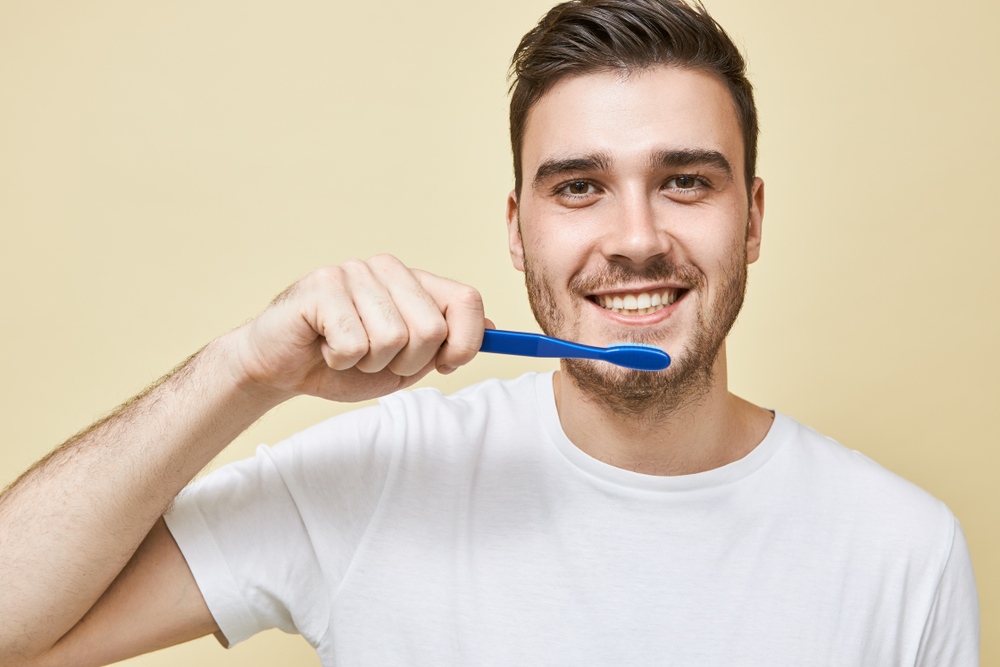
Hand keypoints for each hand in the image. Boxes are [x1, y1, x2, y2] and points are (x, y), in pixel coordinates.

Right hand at [229, 255, 487, 402]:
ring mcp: (354, 272)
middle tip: (377, 361)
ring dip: (371, 364)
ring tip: (347, 353)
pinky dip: (340, 361)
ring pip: (393, 339)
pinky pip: (355, 343)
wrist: (282, 368)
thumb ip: (448, 343)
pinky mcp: (321, 286)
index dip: (466, 342)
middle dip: (408, 364)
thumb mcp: (407, 361)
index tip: (446, 364)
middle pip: (432, 329)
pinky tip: (325, 348)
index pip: (467, 300)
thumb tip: (497, 331)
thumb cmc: (345, 363)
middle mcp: (387, 268)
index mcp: (414, 281)